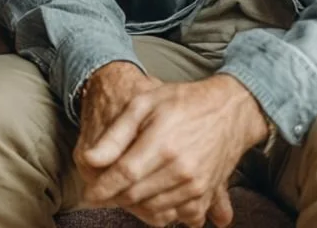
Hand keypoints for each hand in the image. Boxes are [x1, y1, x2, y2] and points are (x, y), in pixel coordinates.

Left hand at [76, 67, 266, 226]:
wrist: (228, 109)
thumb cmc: (181, 102)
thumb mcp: (143, 104)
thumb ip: (115, 135)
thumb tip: (90, 160)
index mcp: (162, 145)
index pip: (123, 176)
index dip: (101, 188)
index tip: (88, 193)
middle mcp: (181, 170)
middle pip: (135, 196)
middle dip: (115, 196)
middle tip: (104, 190)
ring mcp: (197, 185)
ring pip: (155, 209)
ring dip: (136, 206)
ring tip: (126, 192)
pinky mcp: (208, 193)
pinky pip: (181, 216)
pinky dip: (164, 213)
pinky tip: (154, 199)